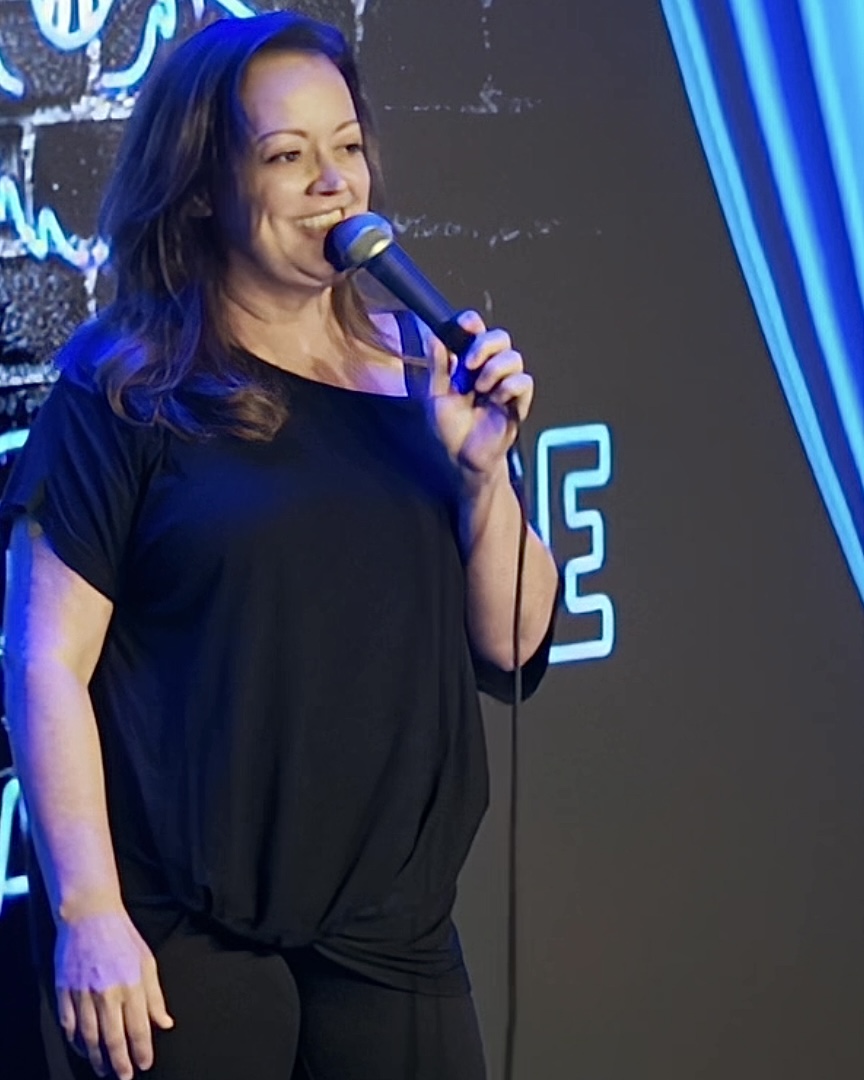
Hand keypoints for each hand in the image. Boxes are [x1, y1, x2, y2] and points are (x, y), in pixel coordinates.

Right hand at [55, 909, 173, 1078]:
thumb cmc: (123, 937)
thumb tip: (165, 1023)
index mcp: (131, 984)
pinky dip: (75, 1041)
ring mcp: (83, 993)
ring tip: (104, 1068)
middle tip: (124, 1077)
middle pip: (113, 1038)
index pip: (139, 1028)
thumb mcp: (147, 961)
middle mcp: (107, 993)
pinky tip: (83, 1048)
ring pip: (89, 1036)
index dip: (142, 1051)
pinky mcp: (65, 991)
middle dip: (120, 1063)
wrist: (90, 916)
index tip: (144, 1065)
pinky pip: (69, 1025)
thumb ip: (155, 996)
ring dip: (97, 1057)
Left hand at [427, 311, 533, 488]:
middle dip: (485, 345)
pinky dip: (509, 387)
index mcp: (467, 364)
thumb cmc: (449, 428)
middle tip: (469, 363)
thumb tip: (429, 334)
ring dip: (494, 369)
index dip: (472, 323)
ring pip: (513, 358)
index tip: (466, 325)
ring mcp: (505, 385)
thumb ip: (436, 365)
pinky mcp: (518, 403)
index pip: (475, 331)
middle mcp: (488, 369)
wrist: (463, 459)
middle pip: (499, 337)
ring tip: (480, 390)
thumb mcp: (435, 394)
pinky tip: (495, 400)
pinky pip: (523, 382)